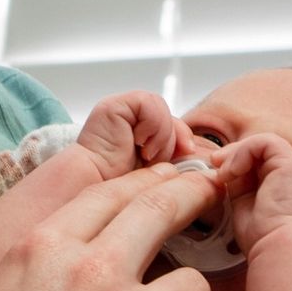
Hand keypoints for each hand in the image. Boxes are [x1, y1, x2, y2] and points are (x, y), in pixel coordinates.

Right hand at [0, 163, 229, 290]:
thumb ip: (42, 270)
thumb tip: (72, 260)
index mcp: (41, 249)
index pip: (108, 192)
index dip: (145, 180)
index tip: (166, 179)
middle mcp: (89, 271)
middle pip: (160, 208)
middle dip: (192, 194)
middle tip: (210, 192)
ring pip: (195, 286)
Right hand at [73, 90, 192, 179]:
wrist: (96, 187)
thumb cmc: (121, 183)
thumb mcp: (158, 169)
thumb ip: (176, 154)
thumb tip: (195, 150)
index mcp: (142, 131)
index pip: (174, 124)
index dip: (184, 137)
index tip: (188, 153)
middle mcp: (132, 118)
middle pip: (170, 116)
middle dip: (171, 142)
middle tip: (155, 161)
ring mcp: (123, 109)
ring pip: (162, 108)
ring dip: (160, 136)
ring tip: (145, 154)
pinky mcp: (115, 105)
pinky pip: (149, 103)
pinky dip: (151, 125)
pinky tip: (138, 142)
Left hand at [211, 132, 291, 253]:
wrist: (277, 245)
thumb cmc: (261, 236)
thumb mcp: (243, 203)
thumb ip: (237, 185)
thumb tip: (219, 171)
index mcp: (281, 182)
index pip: (257, 159)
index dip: (234, 160)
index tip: (216, 173)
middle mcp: (291, 172)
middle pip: (259, 149)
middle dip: (233, 153)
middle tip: (215, 164)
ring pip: (261, 142)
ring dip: (237, 153)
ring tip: (224, 174)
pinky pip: (265, 142)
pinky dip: (244, 152)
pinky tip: (233, 172)